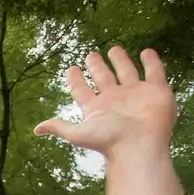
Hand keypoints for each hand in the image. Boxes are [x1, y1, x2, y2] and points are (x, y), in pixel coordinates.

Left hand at [35, 47, 176, 158]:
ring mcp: (136, 94)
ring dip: (120, 61)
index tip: (71, 68)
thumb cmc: (109, 141)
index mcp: (96, 108)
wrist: (140, 145)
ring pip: (127, 72)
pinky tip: (147, 52)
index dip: (75, 79)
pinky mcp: (157, 91)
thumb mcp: (78, 133)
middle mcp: (115, 99)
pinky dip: (151, 62)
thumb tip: (36, 130)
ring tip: (114, 49)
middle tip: (91, 54)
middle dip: (97, 67)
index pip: (82, 90)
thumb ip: (60, 128)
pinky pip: (154, 72)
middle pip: (103, 78)